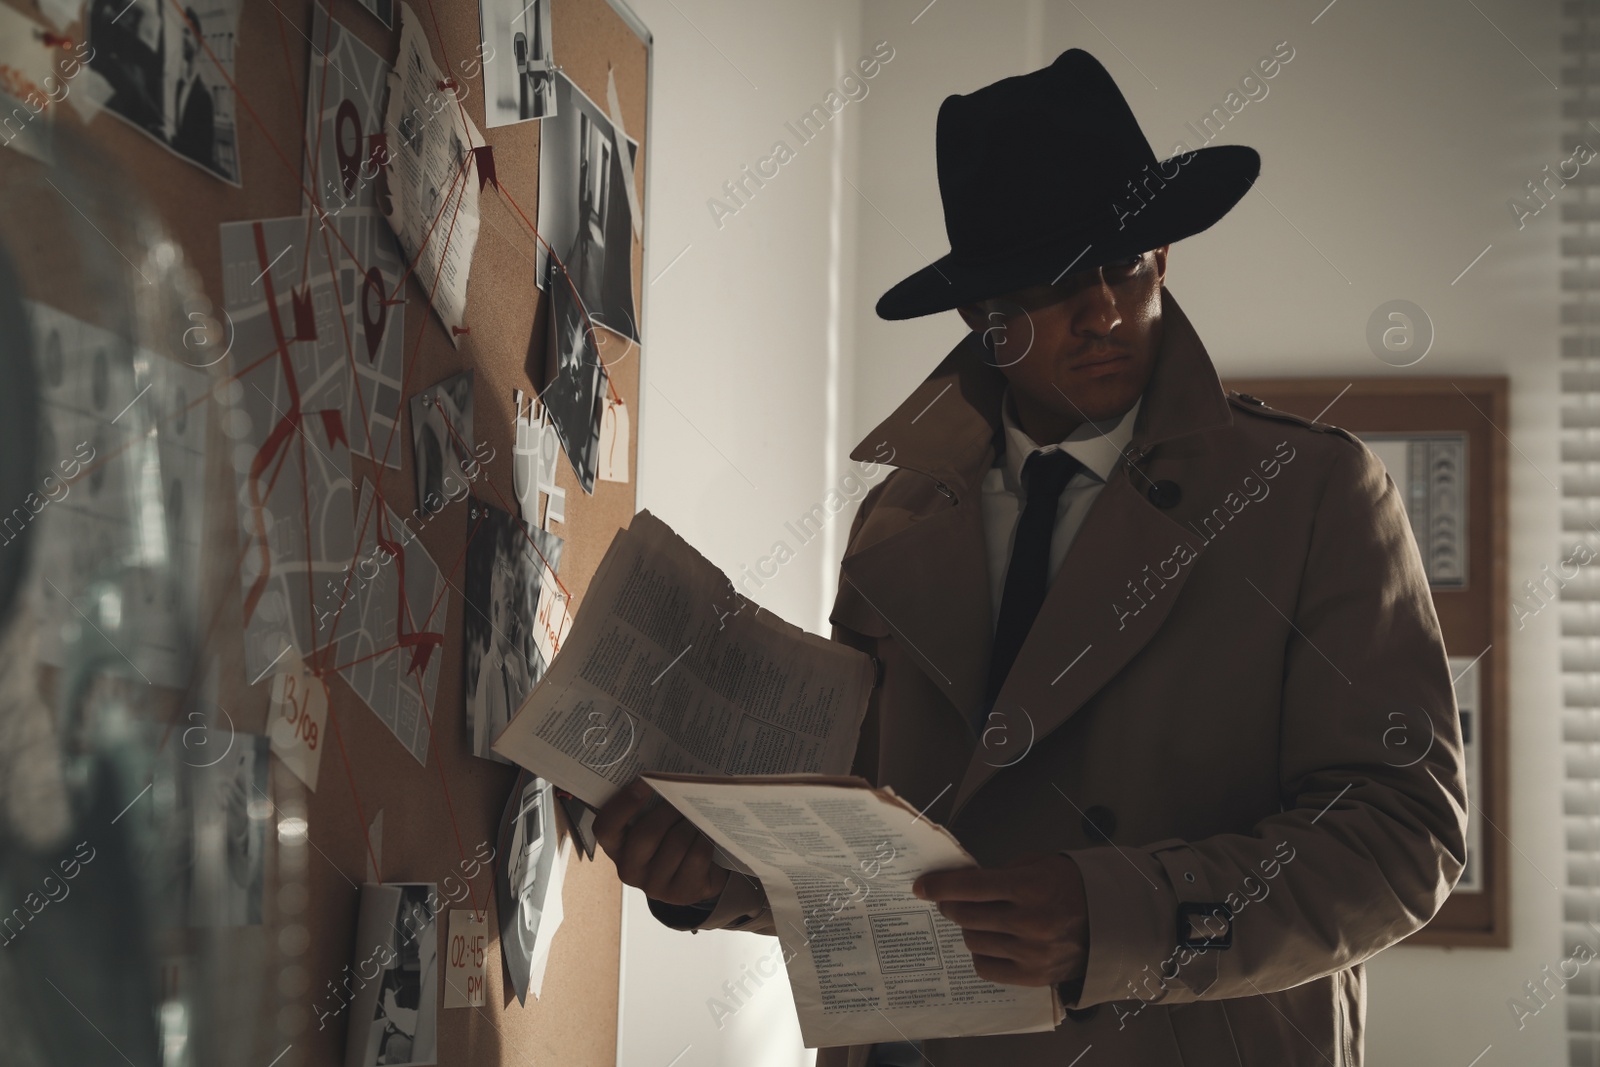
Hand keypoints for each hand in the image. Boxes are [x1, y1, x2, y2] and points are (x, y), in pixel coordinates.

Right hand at [594, 778, 730, 906]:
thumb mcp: (652, 826)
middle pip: (647, 834)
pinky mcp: (681, 893)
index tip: (644, 782)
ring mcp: (654, 886)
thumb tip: (665, 775)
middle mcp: (629, 870)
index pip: (605, 828)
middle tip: (684, 794)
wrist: (695, 878)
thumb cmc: (669, 841)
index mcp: (616, 848)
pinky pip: (697, 857)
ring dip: (691, 823)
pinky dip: (705, 840)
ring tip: (698, 814)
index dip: (622, 805)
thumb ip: (648, 807)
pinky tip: (707, 835)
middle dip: (669, 810)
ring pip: (677, 843)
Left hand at [913, 852, 1088, 986]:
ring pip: (973, 941)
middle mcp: (1028, 922)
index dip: (940, 885)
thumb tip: (962, 884)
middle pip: (966, 915)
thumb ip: (1000, 874)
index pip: (970, 886)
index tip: (921, 886)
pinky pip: (986, 967)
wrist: (1109, 921)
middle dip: (949, 905)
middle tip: (948, 901)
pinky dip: (981, 953)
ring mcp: (1030, 953)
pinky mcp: (1032, 977)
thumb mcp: (1037, 865)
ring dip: (968, 928)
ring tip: (977, 920)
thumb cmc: (1070, 886)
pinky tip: (989, 941)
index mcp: (1029, 888)